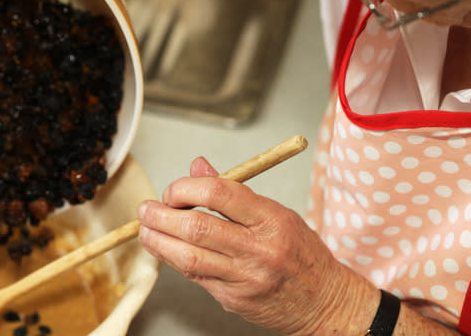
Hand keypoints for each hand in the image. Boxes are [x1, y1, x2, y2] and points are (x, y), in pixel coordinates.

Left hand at [137, 157, 376, 334]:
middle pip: (197, 226)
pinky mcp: (234, 299)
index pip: (220, 193)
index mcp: (272, 219)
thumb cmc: (302, 254)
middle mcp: (259, 248)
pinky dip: (173, 260)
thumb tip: (198, 167)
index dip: (186, 188)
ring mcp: (245, 277)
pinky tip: (163, 249)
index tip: (173, 190)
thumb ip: (234, 192)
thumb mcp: (277, 213)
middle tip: (146, 209)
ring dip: (158, 240)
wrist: (325, 303)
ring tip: (144, 229)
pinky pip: (195, 276)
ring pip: (188, 256)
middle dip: (162, 215)